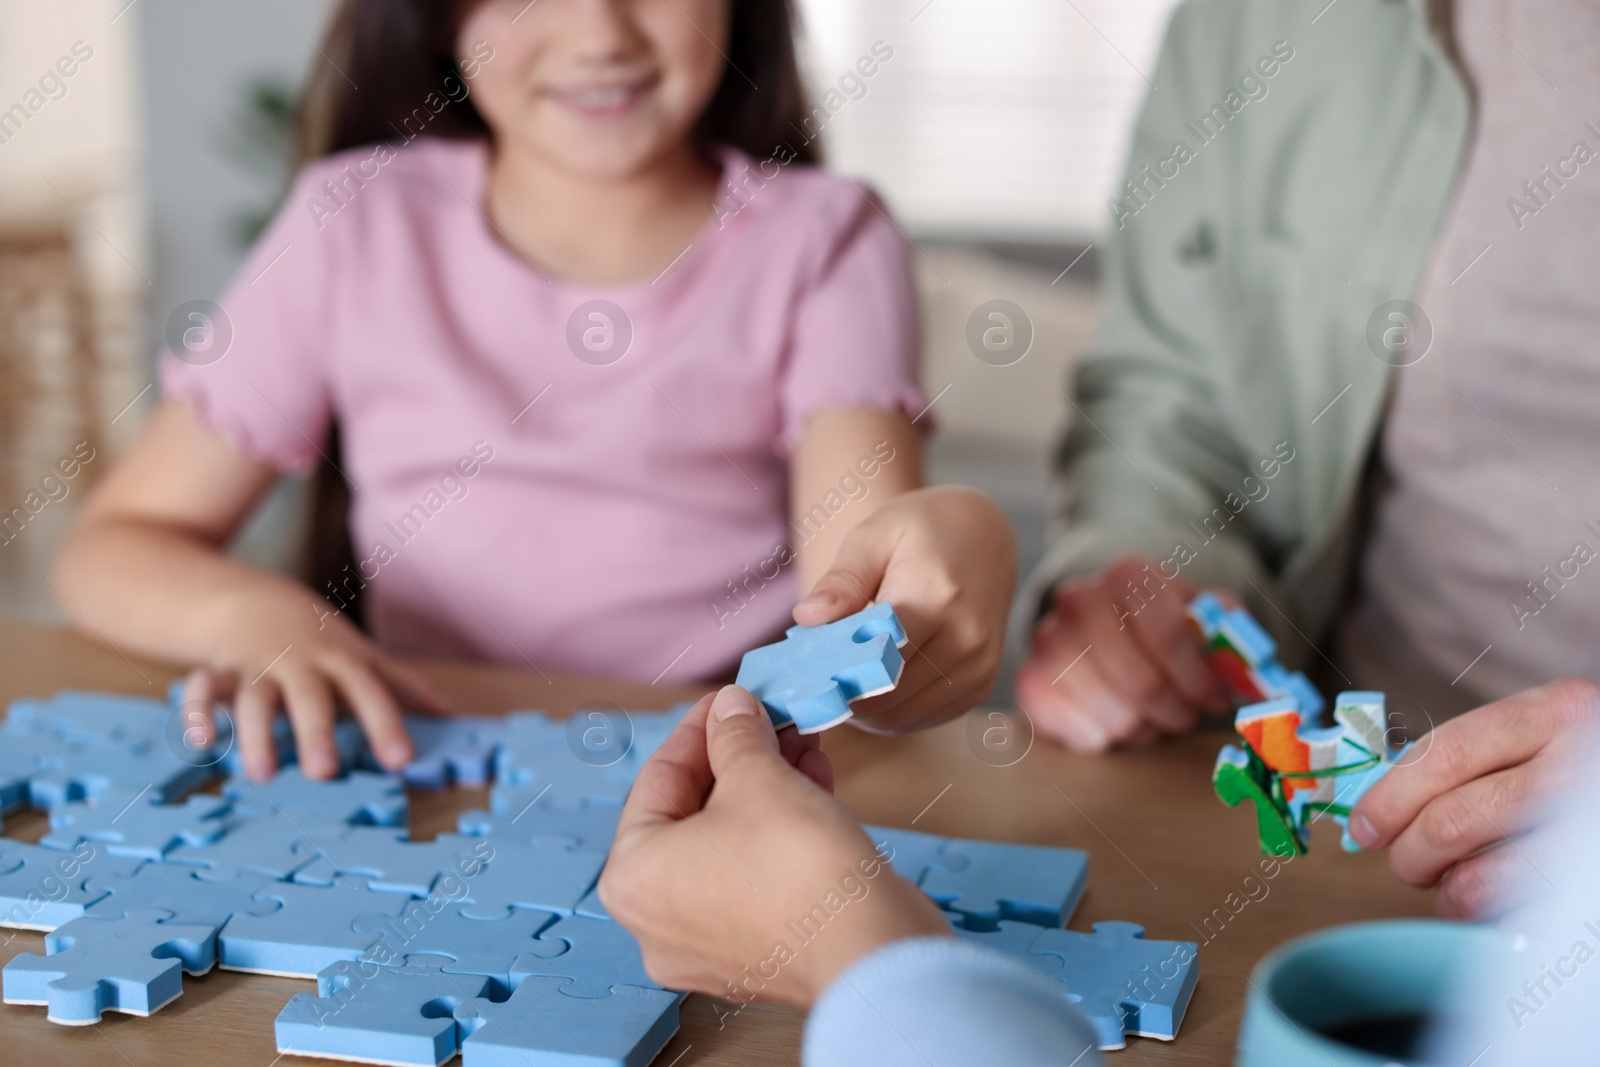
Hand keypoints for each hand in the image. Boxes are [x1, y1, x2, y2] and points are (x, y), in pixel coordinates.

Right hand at [187, 582, 449, 780]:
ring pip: (254, 699)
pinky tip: (202, 740)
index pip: (370, 693)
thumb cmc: (320, 640)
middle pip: (309, 697)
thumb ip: (402, 687)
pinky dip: (197, 712)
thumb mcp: (364, 657)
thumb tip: (450, 715)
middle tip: (324, 773)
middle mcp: (300, 665)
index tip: (402, 761)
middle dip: (316, 732)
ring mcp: (257, 668)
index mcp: (341, 663)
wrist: (255, 600)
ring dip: (257, 734)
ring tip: (262, 774)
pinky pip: (200, 689)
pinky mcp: (218, 672)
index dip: (386, 726)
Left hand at [600, 686, 950, 1006]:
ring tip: (802, 745)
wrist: (870, 948)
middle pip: (692, 813)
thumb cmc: (798, 866)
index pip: (658, 779)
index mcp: (632, 878)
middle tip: (771, 719)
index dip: (699, 728)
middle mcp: (657, 920)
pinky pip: (754, 875)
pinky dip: (778, 831)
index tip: (729, 700)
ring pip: (728, 843)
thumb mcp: (759, 777)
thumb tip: (730, 708)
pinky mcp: (755, 951)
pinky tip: (814, 784)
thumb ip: (735, 734)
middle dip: (740, 758)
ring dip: (765, 788)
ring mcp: (705, 943)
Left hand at [791, 486, 1015, 732]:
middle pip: (884, 696)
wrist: (984, 536)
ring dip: (863, 708)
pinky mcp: (979, 686)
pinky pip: (921, 718)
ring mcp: (978, 668)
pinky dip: (889, 710)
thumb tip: (807, 618)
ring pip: (900, 717)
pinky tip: (873, 682)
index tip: (800, 671)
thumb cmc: (921, 531)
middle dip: (842, 692)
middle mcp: (967, 639)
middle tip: (813, 675)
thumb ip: (842, 581)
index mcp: (938, 596)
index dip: (833, 672)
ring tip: (841, 676)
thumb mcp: (873, 536)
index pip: (874, 659)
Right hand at [1014, 556, 1227, 750]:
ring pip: (1111, 712)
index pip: (1169, 634)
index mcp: (1128, 575)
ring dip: (1142, 728)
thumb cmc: (1164, 632)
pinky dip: (1098, 737)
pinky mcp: (1030, 679)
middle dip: (1174, 710)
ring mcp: (1047, 639)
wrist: (1106, 630)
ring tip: (1151, 719)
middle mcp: (1079, 598)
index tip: (1215, 697)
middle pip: (1141, 682)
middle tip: (1184, 715)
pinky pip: (1070, 725)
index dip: (1199, 677)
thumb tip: (1246, 663)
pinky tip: (1112, 729)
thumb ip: (1229, 634)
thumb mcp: (1204, 620)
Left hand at [1349, 678, 1595, 917]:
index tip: (1363, 826)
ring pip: (1482, 881)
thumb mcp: (1550, 729)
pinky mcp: (1596, 882)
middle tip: (1408, 863)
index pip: (1444, 755)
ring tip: (1453, 886)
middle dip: (1410, 853)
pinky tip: (1504, 905)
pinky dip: (1500, 920)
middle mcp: (1579, 767)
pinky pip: (1526, 919)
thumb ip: (1477, 755)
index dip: (1390, 797)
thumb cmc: (1595, 757)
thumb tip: (1382, 804)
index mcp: (1556, 713)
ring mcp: (1594, 830)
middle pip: (1452, 822)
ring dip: (1449, 895)